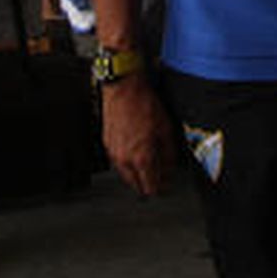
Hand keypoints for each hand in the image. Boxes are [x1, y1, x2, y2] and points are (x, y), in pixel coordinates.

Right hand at [102, 76, 174, 196]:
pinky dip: (127, 164)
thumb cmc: (144, 105)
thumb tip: (169, 167)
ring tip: (148, 163)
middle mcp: (125, 160)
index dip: (161, 188)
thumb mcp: (166, 129)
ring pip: (126, 176)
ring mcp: (113, 153)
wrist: (123, 89)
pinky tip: (136, 153)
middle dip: (149, 183)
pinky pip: (118, 163)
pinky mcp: (107, 145)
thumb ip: (168, 153)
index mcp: (141, 158)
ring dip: (137, 174)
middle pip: (137, 186)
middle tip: (159, 175)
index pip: (151, 187)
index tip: (166, 183)